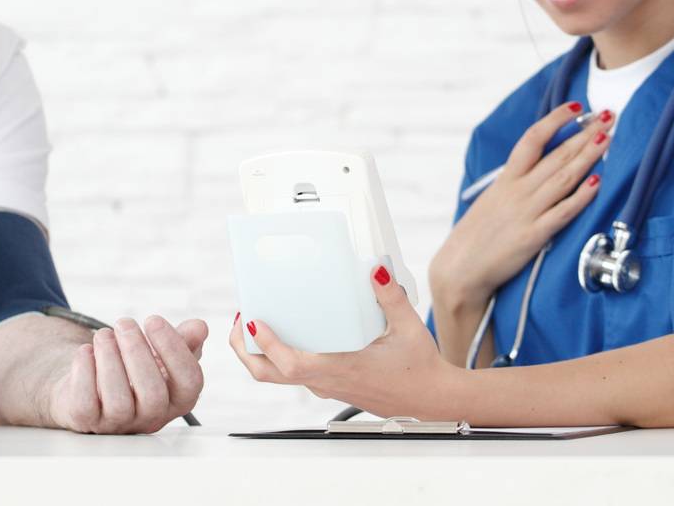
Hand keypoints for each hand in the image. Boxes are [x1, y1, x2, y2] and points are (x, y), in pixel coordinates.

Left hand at [45, 315, 207, 433]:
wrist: (91, 386)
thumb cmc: (134, 368)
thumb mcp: (163, 353)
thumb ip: (184, 340)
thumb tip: (199, 327)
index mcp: (178, 399)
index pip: (189, 382)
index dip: (173, 349)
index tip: (153, 319)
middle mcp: (152, 417)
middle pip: (153, 394)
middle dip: (137, 352)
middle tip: (124, 323)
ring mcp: (119, 424)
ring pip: (119, 402)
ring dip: (109, 359)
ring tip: (103, 334)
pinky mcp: (87, 421)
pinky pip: (85, 404)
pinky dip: (84, 372)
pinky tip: (86, 351)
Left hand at [230, 268, 456, 418]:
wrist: (432, 402)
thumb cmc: (420, 371)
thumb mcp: (408, 328)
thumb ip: (390, 297)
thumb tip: (376, 271)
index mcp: (339, 370)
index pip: (289, 364)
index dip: (266, 344)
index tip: (252, 320)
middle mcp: (326, 382)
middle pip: (269, 375)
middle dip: (245, 350)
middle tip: (241, 320)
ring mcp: (326, 387)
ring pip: (279, 377)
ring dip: (260, 352)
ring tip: (256, 322)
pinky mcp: (331, 386)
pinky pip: (295, 373)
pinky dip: (279, 355)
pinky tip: (288, 333)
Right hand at [429, 102, 613, 309]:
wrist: (460, 269)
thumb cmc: (475, 236)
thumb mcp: (491, 200)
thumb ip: (514, 185)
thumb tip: (536, 172)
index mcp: (505, 179)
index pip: (532, 139)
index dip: (555, 120)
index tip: (575, 108)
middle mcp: (517, 190)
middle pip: (556, 155)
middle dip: (584, 133)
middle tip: (608, 117)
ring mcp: (527, 212)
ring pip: (564, 177)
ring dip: (588, 156)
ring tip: (608, 139)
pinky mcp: (534, 236)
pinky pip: (563, 212)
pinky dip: (582, 196)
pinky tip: (597, 182)